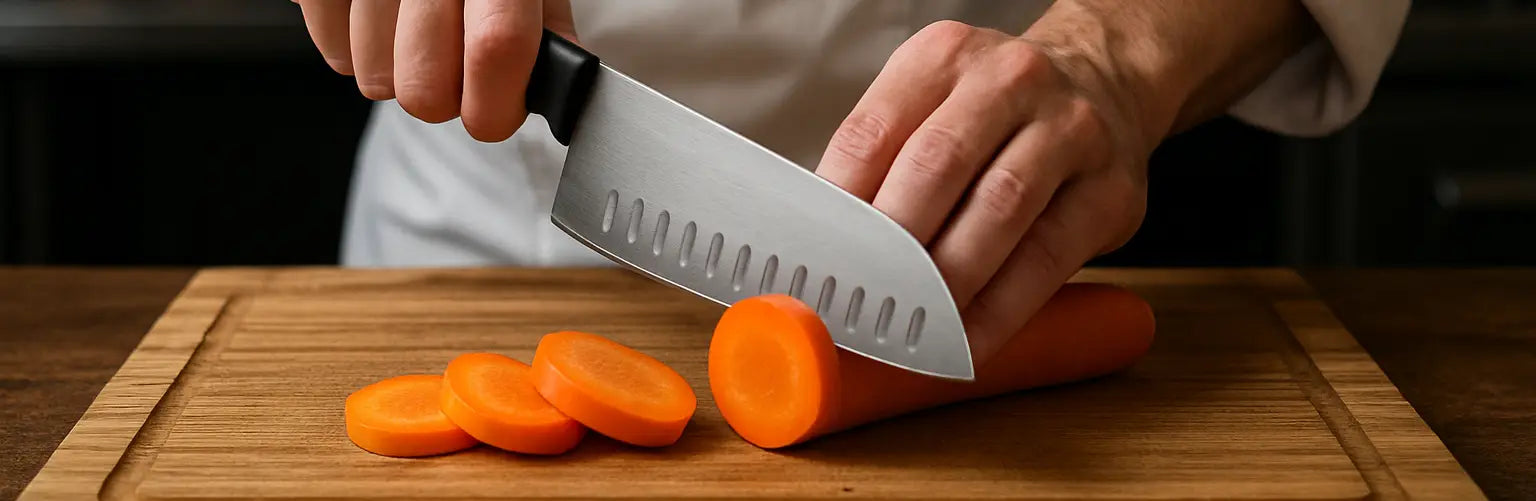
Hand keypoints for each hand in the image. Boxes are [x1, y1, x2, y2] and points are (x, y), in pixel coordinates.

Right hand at [292, 0, 577, 140]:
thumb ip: (548, 26)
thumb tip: (559, 88)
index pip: (497, 48)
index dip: (495, 104)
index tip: (495, 113)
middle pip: (423, 89)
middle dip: (442, 99)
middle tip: (452, 68)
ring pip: (375, 80)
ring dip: (398, 72)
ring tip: (414, 31)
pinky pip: (333, 53)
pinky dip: (356, 49)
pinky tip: (380, 18)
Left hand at [817, 0, 1313, 361]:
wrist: (1106, 82)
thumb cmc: (997, 112)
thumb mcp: (934, 102)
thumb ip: (882, 161)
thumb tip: (823, 250)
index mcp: (944, 57)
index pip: (873, 132)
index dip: (837, 204)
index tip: (814, 262)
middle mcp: (1009, 81)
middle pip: (935, 165)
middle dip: (890, 243)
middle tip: (857, 298)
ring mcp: (1069, 130)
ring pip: (998, 209)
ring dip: (946, 279)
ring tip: (909, 324)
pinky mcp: (1111, 190)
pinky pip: (1047, 258)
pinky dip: (1000, 309)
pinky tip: (967, 340)